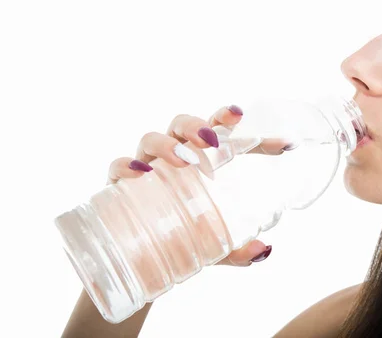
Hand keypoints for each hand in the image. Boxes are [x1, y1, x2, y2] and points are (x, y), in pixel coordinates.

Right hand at [106, 104, 271, 266]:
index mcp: (199, 161)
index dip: (228, 121)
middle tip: (211, 140)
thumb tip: (263, 250)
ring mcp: (145, 168)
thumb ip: (237, 248)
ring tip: (180, 160)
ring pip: (152, 140)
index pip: (216, 133)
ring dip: (166, 145)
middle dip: (196, 126)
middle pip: (182, 126)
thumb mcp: (214, 246)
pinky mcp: (119, 185)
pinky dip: (126, 166)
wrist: (138, 262)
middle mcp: (172, 157)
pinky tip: (138, 174)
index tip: (245, 119)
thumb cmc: (182, 237)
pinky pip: (118, 167)